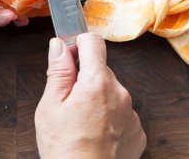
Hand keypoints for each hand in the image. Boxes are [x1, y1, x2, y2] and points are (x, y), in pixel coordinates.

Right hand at [35, 33, 146, 158]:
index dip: (78, 43)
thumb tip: (59, 45)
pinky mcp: (138, 130)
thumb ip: (58, 71)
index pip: (93, 41)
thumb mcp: (50, 107)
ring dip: (99, 98)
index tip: (70, 52)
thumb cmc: (64, 150)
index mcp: (97, 83)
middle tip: (69, 101)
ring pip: (112, 91)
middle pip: (102, 69)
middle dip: (85, 78)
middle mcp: (120, 93)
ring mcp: (132, 113)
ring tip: (82, 123)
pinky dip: (111, 117)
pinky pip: (123, 112)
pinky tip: (96, 134)